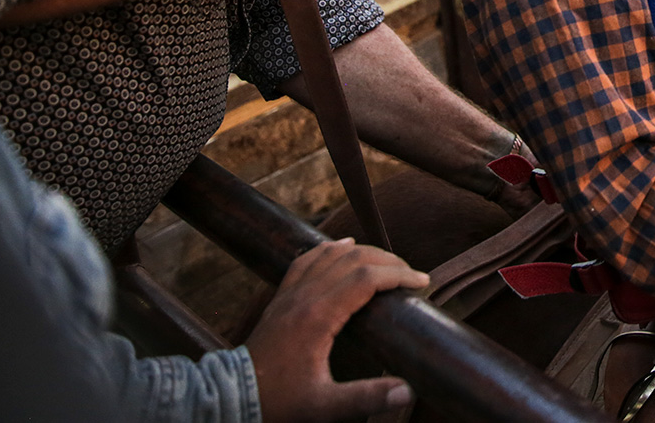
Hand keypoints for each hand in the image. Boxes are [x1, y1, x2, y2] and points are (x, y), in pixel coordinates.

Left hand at [246, 238, 429, 421]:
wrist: (232, 395)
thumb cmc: (278, 401)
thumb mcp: (324, 406)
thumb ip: (365, 398)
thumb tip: (406, 392)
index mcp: (318, 316)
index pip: (367, 278)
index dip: (399, 275)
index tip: (422, 282)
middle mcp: (305, 296)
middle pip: (354, 259)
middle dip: (388, 261)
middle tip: (411, 274)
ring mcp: (291, 293)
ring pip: (331, 254)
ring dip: (364, 252)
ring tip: (388, 261)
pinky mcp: (282, 297)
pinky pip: (307, 259)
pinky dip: (329, 249)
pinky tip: (341, 246)